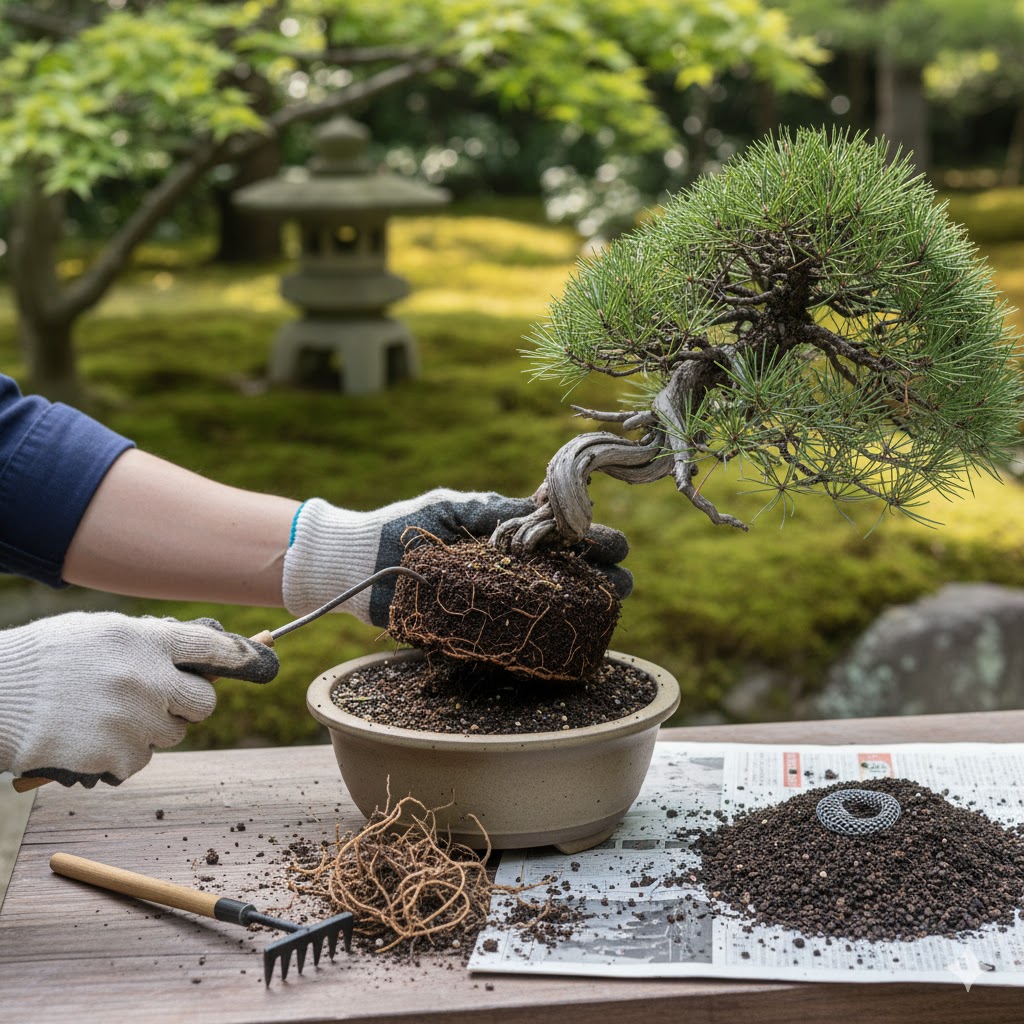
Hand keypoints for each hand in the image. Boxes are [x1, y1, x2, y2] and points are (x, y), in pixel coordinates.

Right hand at [0, 612, 278, 787]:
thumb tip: (189, 654)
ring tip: (106, 717)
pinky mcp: (116, 755)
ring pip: (172, 734)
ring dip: (150, 730)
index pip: (210, 648)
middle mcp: (148, 677)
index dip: (237, 657)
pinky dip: (121, 756)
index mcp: (144, 640)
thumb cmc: (42, 660)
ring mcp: (134, 718)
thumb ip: (144, 641)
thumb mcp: (97, 632)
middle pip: (204, 702)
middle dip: (188, 705)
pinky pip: (139, 760)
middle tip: (159, 702)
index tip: (253, 661)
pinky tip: (90, 739)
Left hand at [283, 489, 631, 626]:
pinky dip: (540, 645)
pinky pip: (511, 642)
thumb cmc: (408, 527)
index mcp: (507, 539)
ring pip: (546, 611)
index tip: (619, 548)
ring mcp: (492, 606)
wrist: (361, 562)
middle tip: (623, 584)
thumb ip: (497, 510)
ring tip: (608, 612)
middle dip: (598, 581)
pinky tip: (567, 645)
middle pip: (564, 578)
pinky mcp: (471, 634)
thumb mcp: (457, 508)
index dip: (592, 543)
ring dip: (581, 612)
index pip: (561, 541)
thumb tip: (544, 508)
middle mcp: (506, 574)